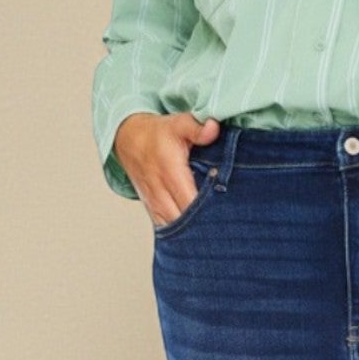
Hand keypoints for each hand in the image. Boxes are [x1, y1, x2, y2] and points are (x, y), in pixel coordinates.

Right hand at [114, 110, 221, 226]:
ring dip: (196, 232)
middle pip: (186, 222)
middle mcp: (161, 193)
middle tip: (228, 228)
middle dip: (207, 226)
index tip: (229, 213)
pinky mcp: (153, 211)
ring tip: (217, 233)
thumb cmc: (158, 134)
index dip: (211, 210)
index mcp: (170, 173)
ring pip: (177, 231)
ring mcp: (156, 205)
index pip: (192, 202)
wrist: (130, 140)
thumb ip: (197, 128)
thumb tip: (214, 128)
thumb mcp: (178, 124)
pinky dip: (184, 235)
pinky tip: (200, 235)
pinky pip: (169, 231)